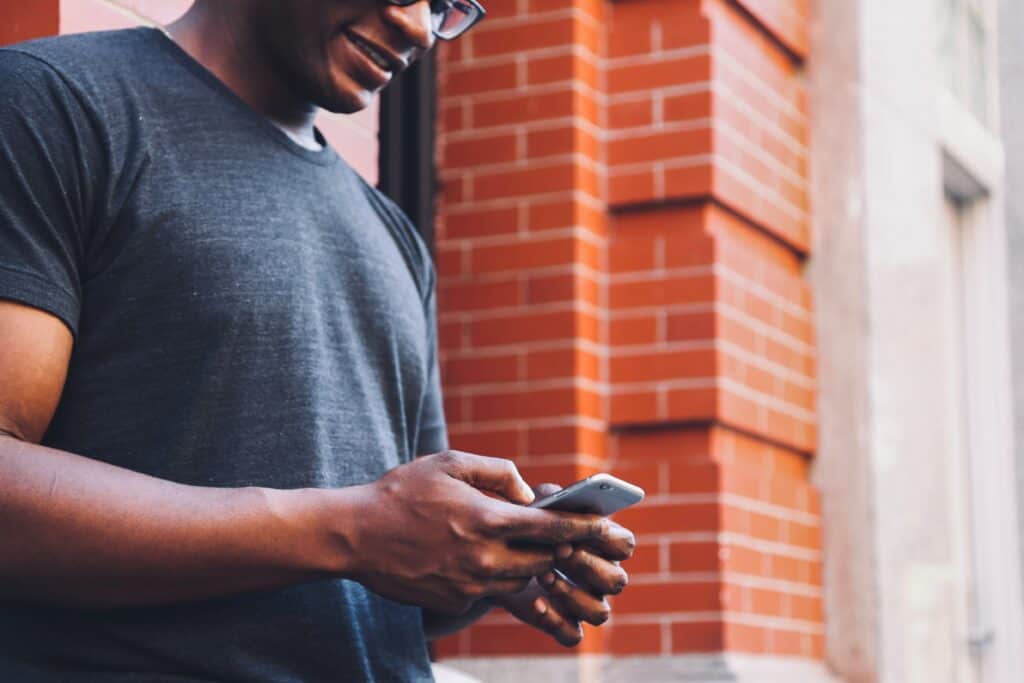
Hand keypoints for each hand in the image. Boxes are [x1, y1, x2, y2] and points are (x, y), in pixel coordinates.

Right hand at [343, 452, 617, 615]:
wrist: (355, 535)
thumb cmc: (402, 491)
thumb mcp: (449, 462)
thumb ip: (497, 471)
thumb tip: (526, 492)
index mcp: (487, 518)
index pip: (552, 528)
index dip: (585, 529)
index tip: (609, 529)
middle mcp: (484, 557)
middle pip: (543, 561)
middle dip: (555, 549)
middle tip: (559, 537)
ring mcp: (469, 584)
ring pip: (520, 581)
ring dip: (526, 565)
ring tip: (513, 545)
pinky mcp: (454, 601)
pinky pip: (490, 592)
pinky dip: (495, 578)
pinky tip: (477, 560)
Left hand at [495, 483, 634, 646]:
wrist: (497, 554)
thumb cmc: (527, 523)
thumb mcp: (537, 504)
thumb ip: (554, 499)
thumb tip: (563, 500)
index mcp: (604, 544)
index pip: (625, 545)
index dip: (607, 540)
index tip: (579, 530)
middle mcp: (602, 576)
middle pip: (617, 581)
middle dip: (588, 565)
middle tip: (558, 550)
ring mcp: (586, 603)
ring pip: (600, 612)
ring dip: (573, 594)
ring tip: (544, 575)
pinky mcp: (563, 623)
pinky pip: (572, 634)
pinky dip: (555, 620)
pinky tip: (535, 601)